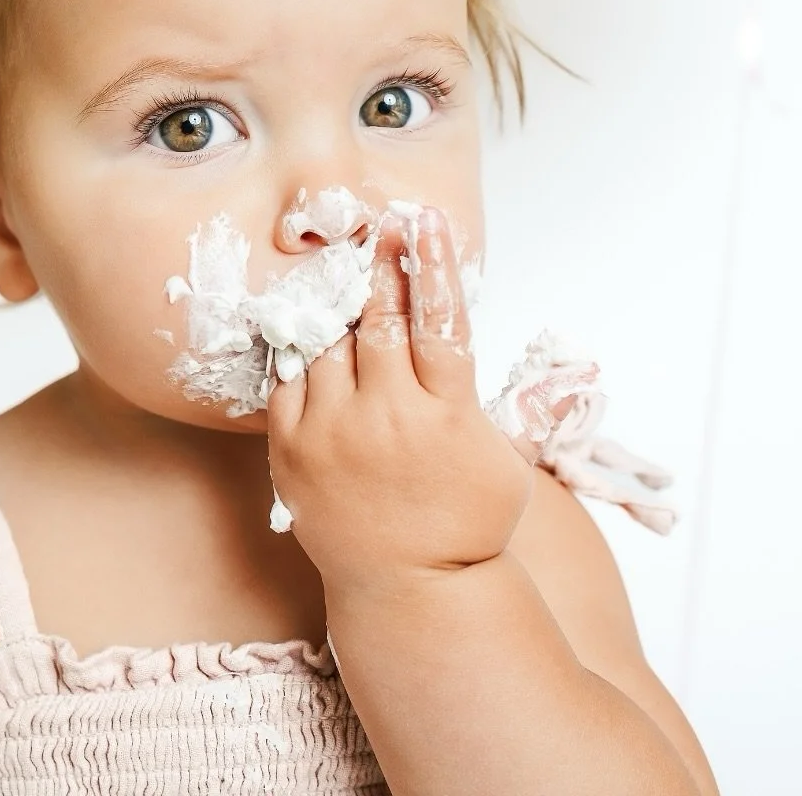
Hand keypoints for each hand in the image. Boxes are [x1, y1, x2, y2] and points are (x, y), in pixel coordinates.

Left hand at [266, 209, 591, 586]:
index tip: (423, 219)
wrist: (412, 592)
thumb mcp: (504, 461)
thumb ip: (495, 398)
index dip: (431, 263)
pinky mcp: (293, 450)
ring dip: (342, 308)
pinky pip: (290, 380)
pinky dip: (305, 354)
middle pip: (380, 320)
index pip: (439, 319)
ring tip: (348, 278)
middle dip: (382, 267)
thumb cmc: (467, 521)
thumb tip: (522, 350)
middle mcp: (387, 418)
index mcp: (446, 415)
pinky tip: (316, 333)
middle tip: (381, 228)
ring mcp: (334, 433)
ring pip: (331, 343)